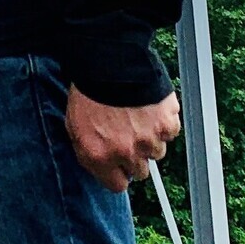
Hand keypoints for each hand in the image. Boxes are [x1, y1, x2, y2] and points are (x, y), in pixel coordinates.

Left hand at [65, 87, 180, 193]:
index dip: (118, 172)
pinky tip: (151, 106)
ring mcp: (148, 140)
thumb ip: (87, 150)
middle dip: (135, 154)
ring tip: (138, 114)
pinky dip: (163, 121)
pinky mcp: (166, 124)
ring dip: (150, 137)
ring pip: (157, 151)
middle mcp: (126, 153)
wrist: (108, 58)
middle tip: (128, 132)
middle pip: (140, 170)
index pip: (117, 185)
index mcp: (99, 155)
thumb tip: (99, 164)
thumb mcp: (74, 123)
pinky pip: (170, 132)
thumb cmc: (89, 86)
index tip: (119, 163)